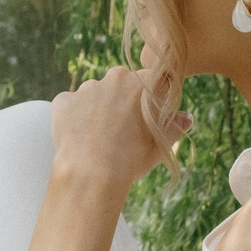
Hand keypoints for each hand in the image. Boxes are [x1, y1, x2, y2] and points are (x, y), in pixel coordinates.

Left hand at [48, 67, 190, 191]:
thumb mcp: (159, 146)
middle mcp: (114, 78)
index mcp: (142, 83)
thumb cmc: (131, 160)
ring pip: (95, 95)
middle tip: (121, 131)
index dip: (151, 99)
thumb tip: (187, 118)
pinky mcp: (63, 100)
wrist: (91, 172)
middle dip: (122, 102)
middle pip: (121, 85)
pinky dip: (74, 118)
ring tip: (98, 138)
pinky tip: (79, 138)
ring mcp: (86, 88)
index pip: (153, 82)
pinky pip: (71, 105)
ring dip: (97, 109)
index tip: (146, 116)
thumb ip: (174, 127)